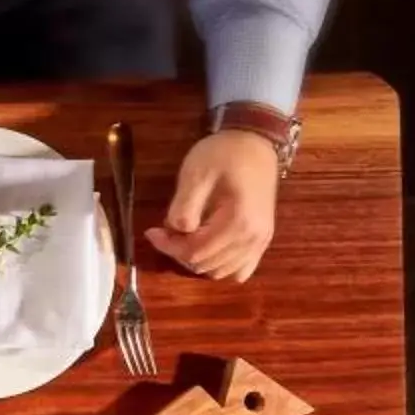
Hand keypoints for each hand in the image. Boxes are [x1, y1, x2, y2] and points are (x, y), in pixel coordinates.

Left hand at [146, 131, 278, 280]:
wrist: (255, 142)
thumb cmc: (224, 154)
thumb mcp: (197, 173)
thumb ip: (184, 206)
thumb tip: (176, 231)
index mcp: (239, 222)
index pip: (195, 252)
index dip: (168, 246)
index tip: (152, 231)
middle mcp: (254, 239)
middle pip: (205, 265)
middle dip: (179, 252)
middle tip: (166, 231)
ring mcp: (261, 242)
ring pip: (220, 272)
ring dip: (197, 259)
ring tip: (185, 236)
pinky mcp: (262, 241)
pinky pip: (239, 270)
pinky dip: (220, 265)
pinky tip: (207, 246)